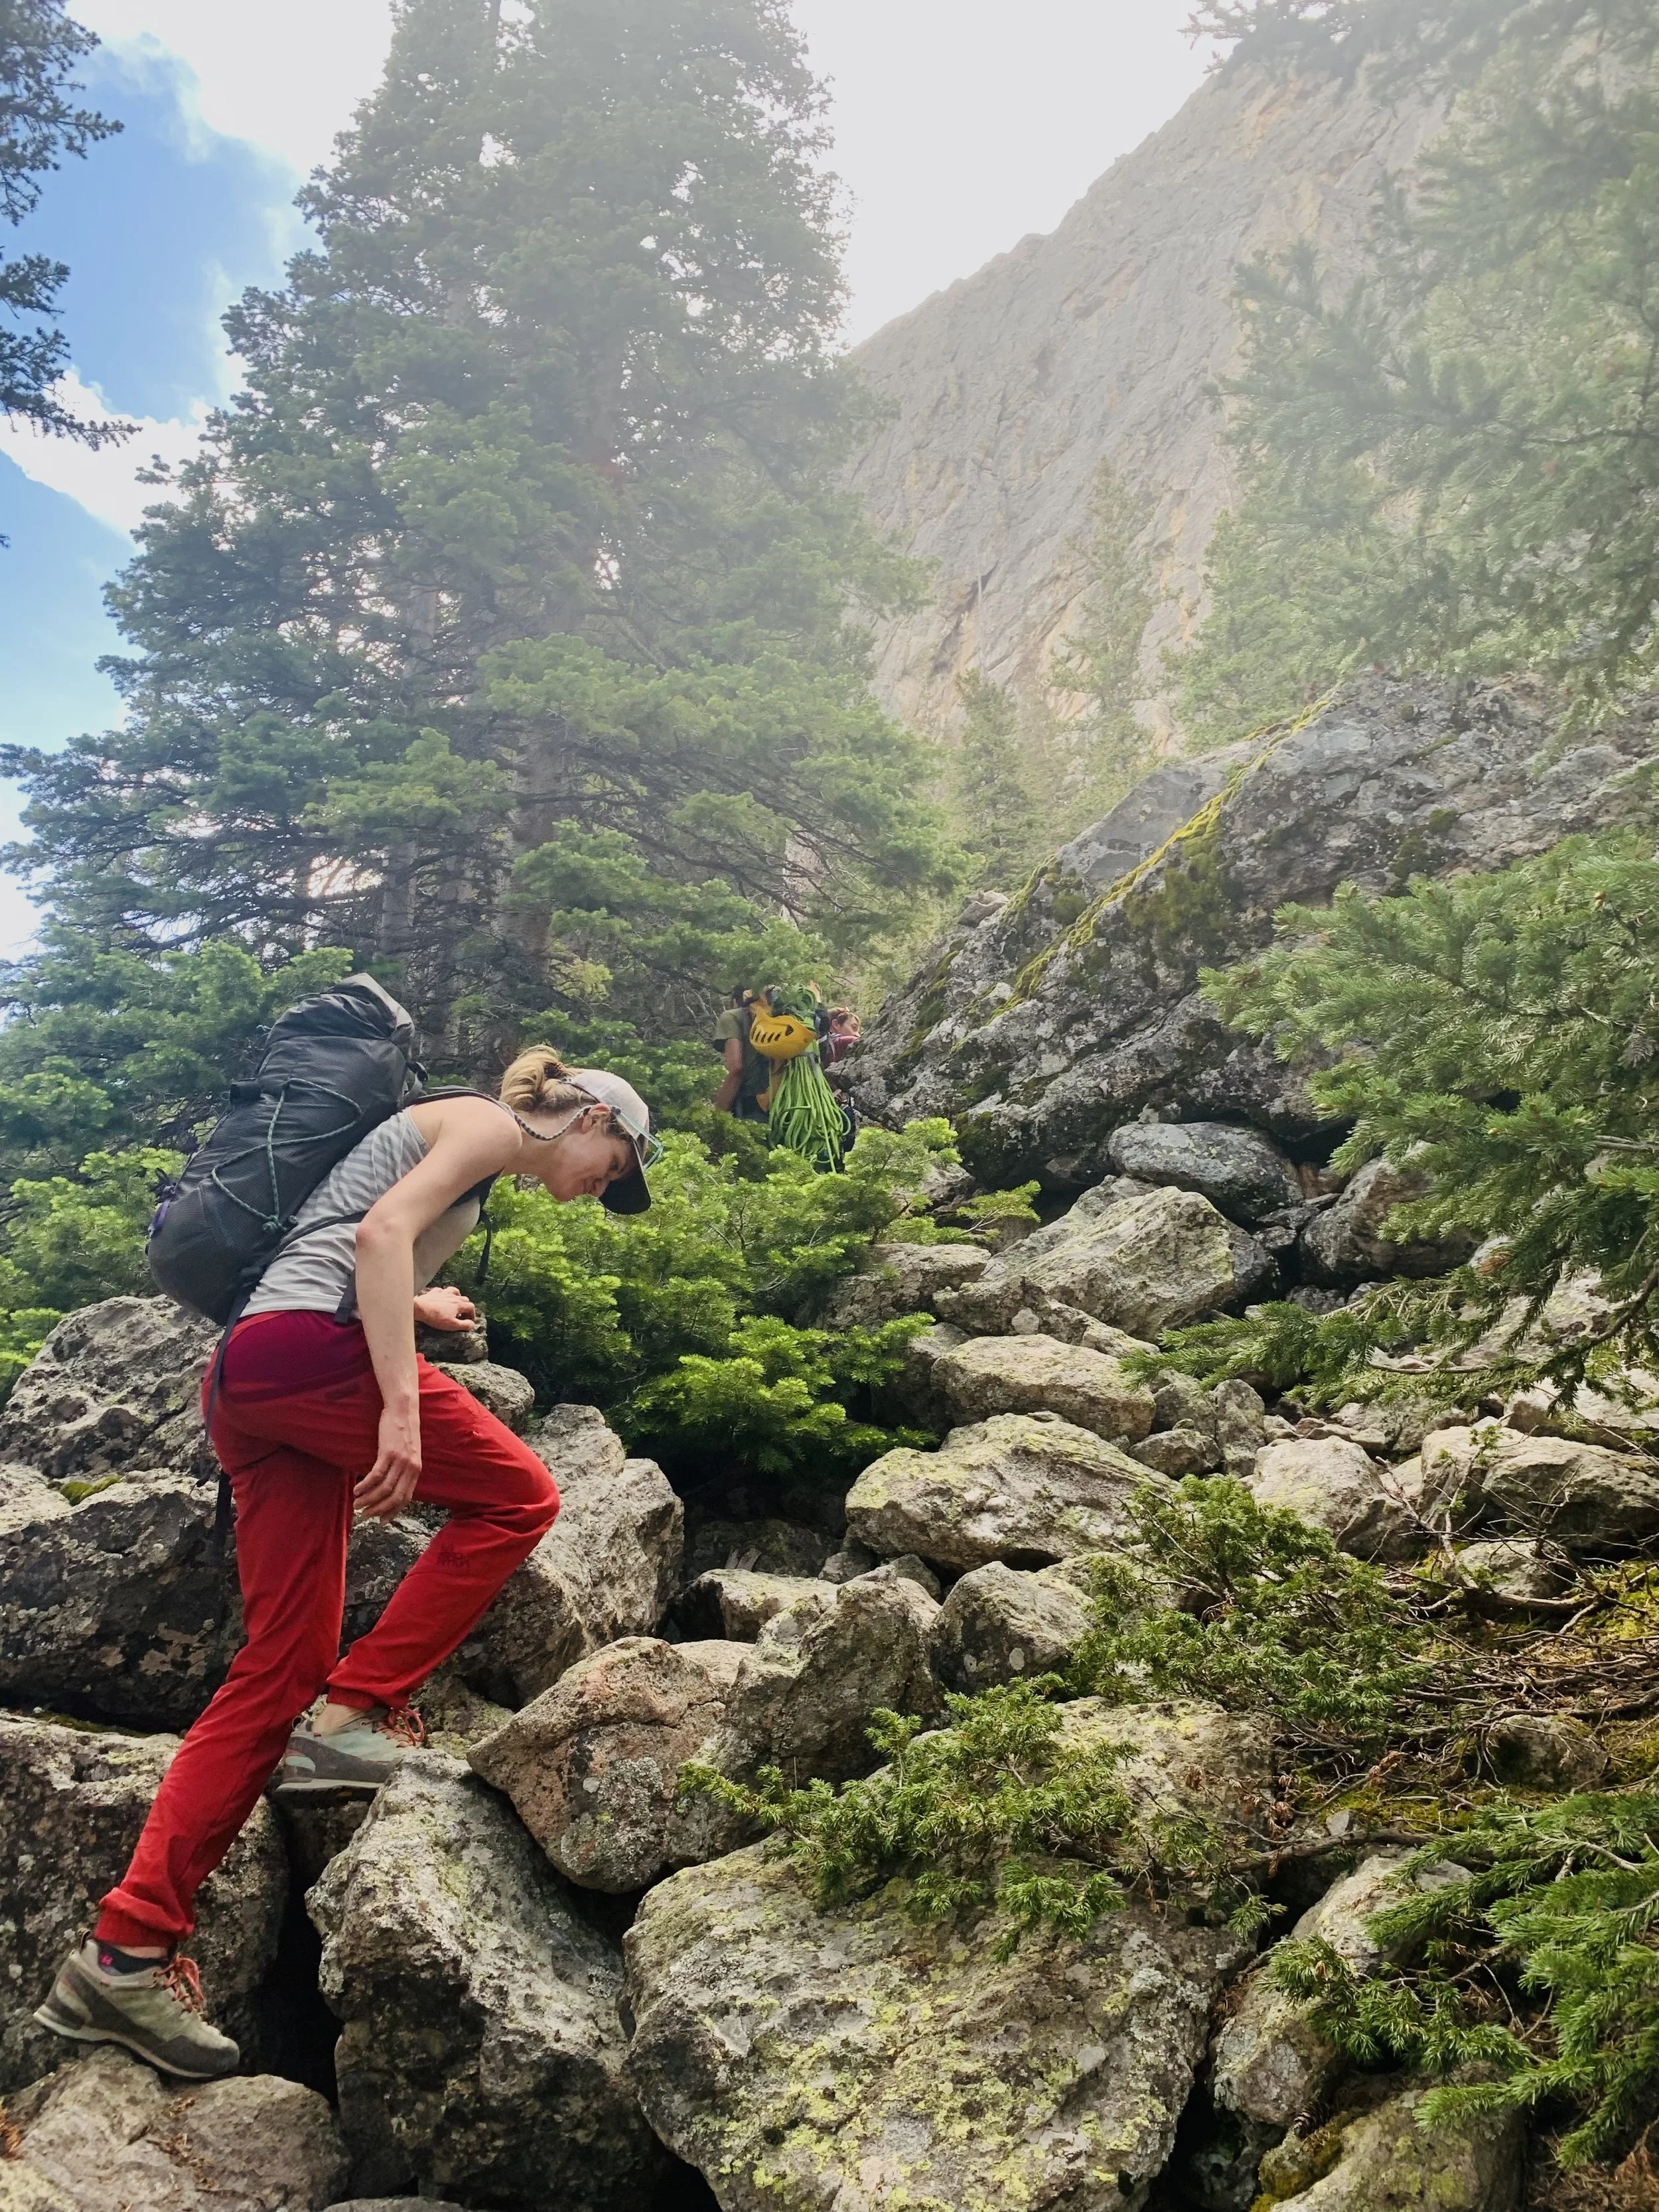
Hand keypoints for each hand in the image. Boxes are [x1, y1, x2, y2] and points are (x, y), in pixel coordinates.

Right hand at [354, 1403, 421, 1520]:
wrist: (403, 1410)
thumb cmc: (402, 1432)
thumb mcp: (409, 1453)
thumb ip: (403, 1470)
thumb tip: (391, 1487)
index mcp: (416, 1471)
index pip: (405, 1498)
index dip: (392, 1511)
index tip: (381, 1521)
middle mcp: (411, 1468)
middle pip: (394, 1497)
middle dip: (378, 1510)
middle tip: (364, 1515)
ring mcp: (400, 1461)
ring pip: (384, 1489)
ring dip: (368, 1500)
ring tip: (356, 1504)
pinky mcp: (389, 1452)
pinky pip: (376, 1475)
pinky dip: (365, 1485)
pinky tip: (356, 1490)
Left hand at [412, 1285, 477, 1331]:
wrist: (420, 1308)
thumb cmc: (436, 1318)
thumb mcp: (452, 1325)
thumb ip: (464, 1325)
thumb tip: (472, 1325)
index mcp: (459, 1305)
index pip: (471, 1307)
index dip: (472, 1315)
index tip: (469, 1322)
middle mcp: (453, 1296)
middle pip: (465, 1299)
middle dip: (466, 1307)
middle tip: (462, 1315)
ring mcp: (444, 1293)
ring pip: (455, 1291)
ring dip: (457, 1297)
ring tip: (455, 1303)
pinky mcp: (434, 1292)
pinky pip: (441, 1290)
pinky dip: (444, 1294)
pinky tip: (441, 1298)